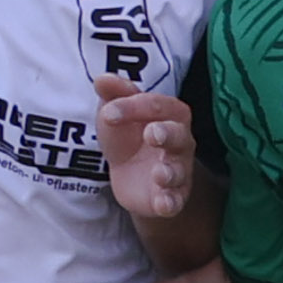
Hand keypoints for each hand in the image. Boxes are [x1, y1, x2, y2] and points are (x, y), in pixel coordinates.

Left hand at [95, 74, 194, 220]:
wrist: (130, 175)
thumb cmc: (129, 135)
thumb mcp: (117, 112)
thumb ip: (114, 94)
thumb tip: (102, 78)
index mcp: (170, 114)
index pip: (156, 105)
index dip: (132, 107)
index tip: (108, 114)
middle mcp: (180, 141)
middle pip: (179, 135)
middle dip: (167, 134)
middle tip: (152, 134)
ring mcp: (178, 170)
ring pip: (179, 170)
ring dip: (170, 172)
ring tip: (159, 174)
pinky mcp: (171, 196)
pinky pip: (175, 201)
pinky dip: (171, 203)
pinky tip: (163, 205)